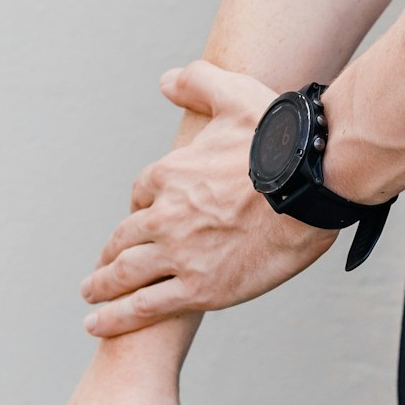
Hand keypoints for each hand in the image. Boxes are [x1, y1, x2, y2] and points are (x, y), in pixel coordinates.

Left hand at [79, 62, 335, 337]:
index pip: (142, 193)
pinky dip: (116, 316)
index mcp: (171, 174)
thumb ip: (198, 82)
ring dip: (102, 285)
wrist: (314, 185)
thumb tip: (166, 81)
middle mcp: (166, 214)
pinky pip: (145, 305)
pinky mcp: (199, 287)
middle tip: (101, 267)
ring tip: (90, 294)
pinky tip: (95, 323)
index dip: (142, 206)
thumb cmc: (281, 141)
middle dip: (110, 253)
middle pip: (125, 237)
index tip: (144, 219)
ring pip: (126, 273)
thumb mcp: (235, 95)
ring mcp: (180, 253)